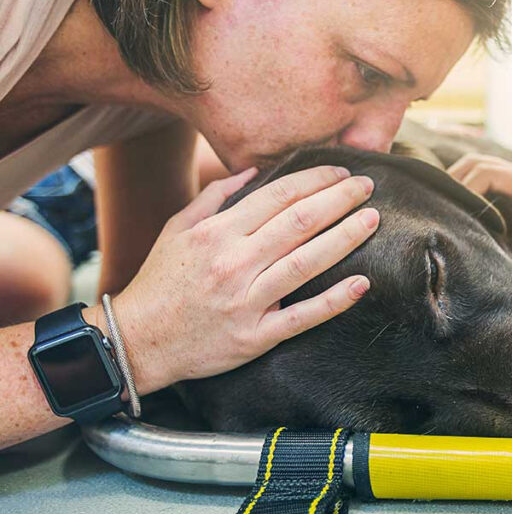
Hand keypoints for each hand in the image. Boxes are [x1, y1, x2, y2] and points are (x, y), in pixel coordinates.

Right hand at [111, 165, 378, 392]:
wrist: (137, 342)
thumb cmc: (161, 282)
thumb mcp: (177, 229)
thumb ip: (215, 197)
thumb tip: (254, 171)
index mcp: (216, 233)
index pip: (277, 196)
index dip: (314, 180)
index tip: (340, 171)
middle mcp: (234, 263)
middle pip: (298, 223)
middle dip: (338, 200)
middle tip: (368, 186)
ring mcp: (246, 302)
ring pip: (305, 263)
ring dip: (345, 238)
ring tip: (372, 220)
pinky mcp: (256, 337)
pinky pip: (302, 316)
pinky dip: (334, 300)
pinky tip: (362, 283)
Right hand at [448, 153, 511, 273]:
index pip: (487, 174)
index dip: (464, 188)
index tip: (454, 212)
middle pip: (474, 162)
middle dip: (450, 180)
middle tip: (431, 206)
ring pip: (478, 162)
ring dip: (456, 177)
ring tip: (438, 203)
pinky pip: (487, 170)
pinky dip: (468, 179)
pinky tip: (458, 198)